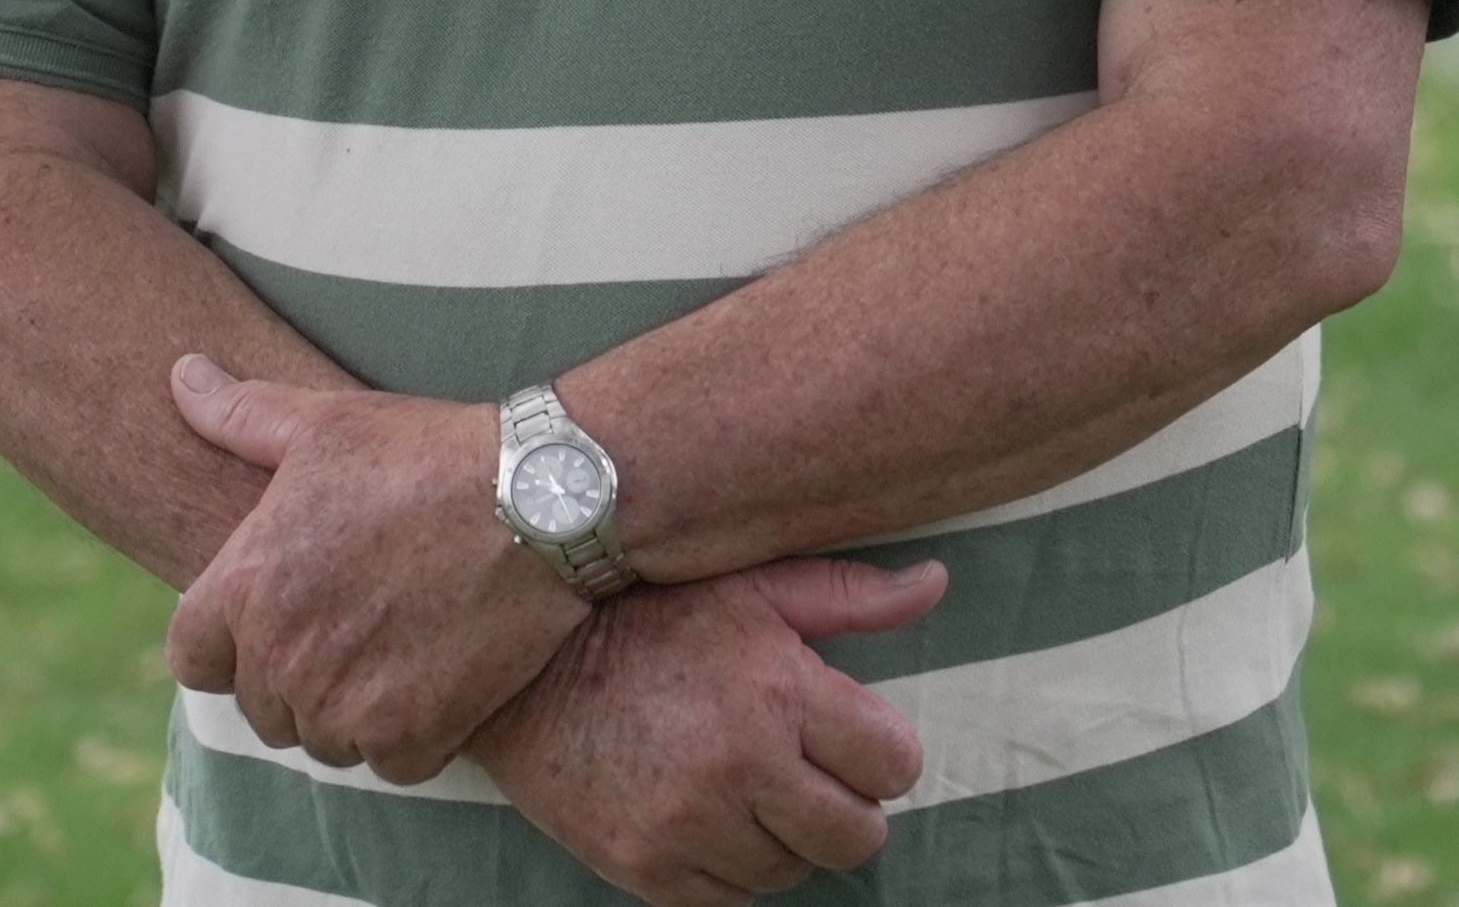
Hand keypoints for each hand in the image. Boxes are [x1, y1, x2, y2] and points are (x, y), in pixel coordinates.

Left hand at [163, 353, 590, 780]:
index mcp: (245, 587)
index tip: (275, 619)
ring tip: (401, 646)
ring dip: (352, 710)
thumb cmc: (427, 453)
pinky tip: (443, 676)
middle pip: (261, 705)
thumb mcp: (328, 422)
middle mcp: (283, 657)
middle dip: (298, 674)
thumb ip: (239, 414)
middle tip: (358, 624)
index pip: (191, 657)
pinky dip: (413, 734)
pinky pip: (390, 763)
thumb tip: (180, 374)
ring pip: (324, 739)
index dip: (227, 641)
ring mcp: (346, 705)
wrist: (541, 500)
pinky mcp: (412, 736)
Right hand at [471, 557, 946, 905]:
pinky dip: (734, 868)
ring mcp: (689, 827)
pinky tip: (715, 819)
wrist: (523, 671)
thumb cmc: (647, 616)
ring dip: (789, 838)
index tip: (856, 738)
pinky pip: (731, 901)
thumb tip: (935, 584)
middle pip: (856, 836)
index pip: (893, 764)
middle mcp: (739, 765)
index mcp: (777, 690)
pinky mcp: (647, 870)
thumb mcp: (750, 583)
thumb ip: (848, 594)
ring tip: (755, 789)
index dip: (884, 753)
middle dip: (849, 806)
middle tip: (814, 773)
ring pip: (794, 872)